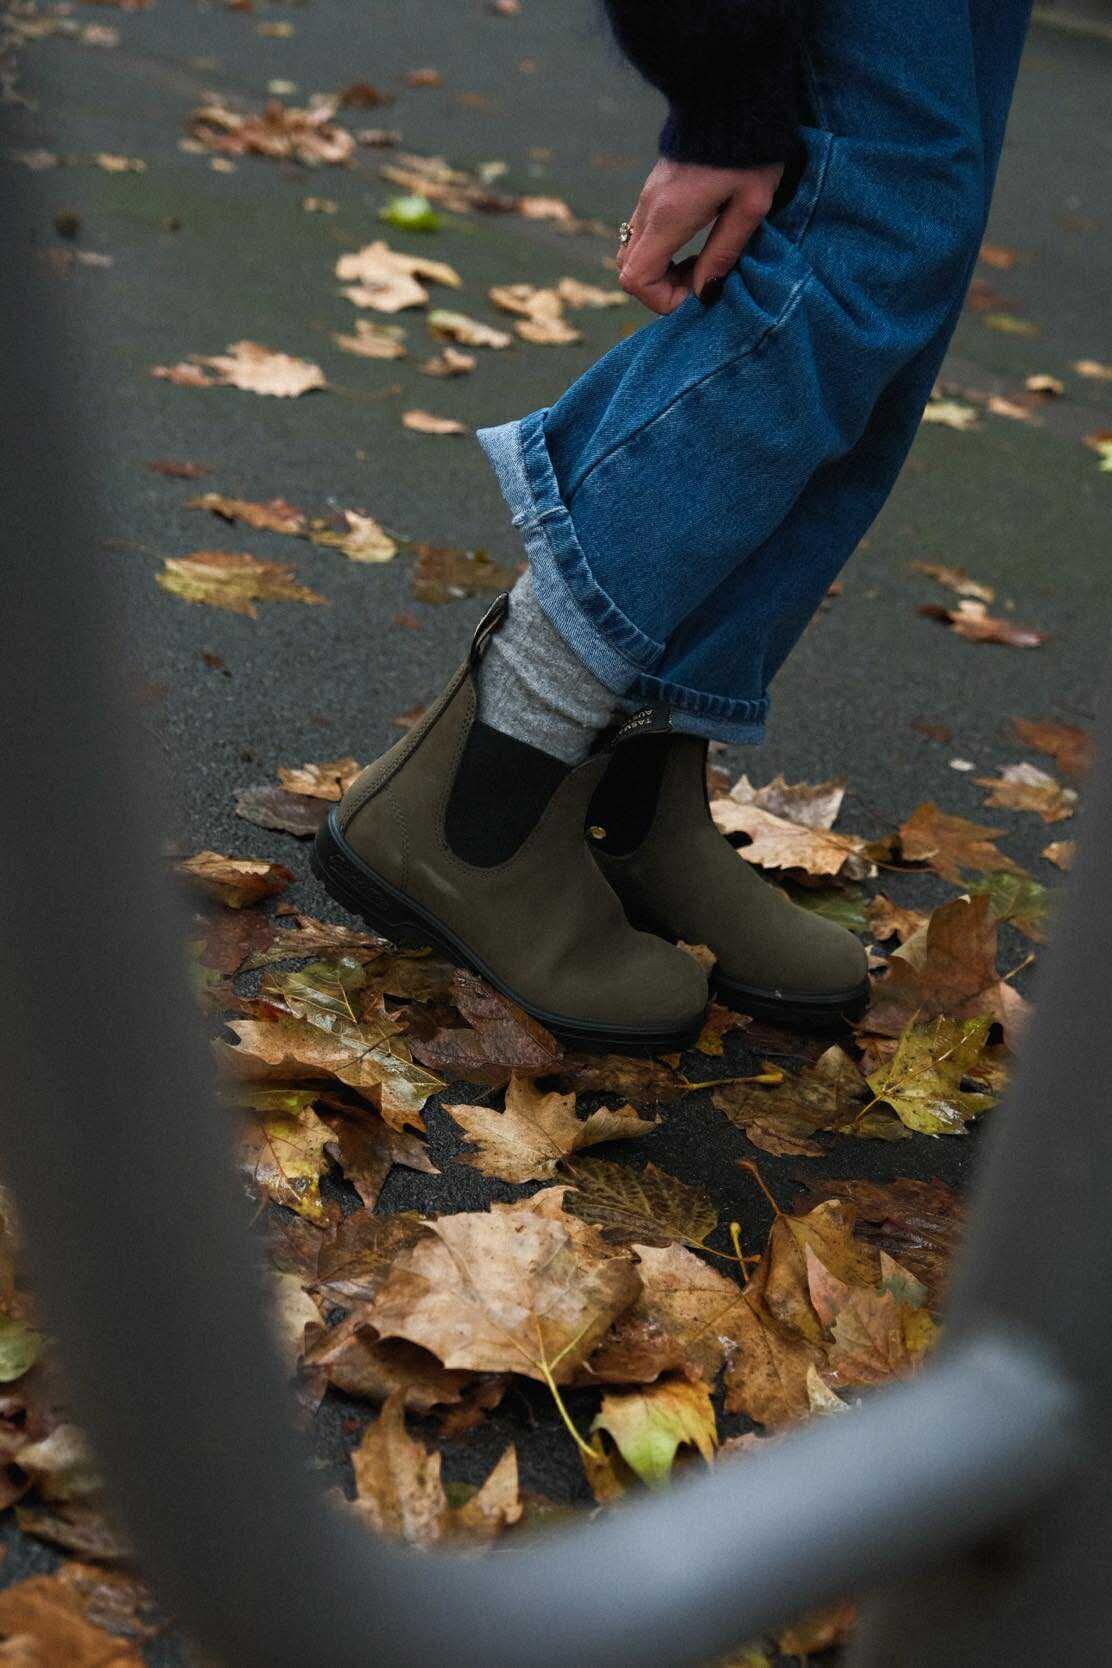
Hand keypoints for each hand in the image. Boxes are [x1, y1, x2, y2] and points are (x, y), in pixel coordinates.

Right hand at [617, 157, 783, 314]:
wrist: (734, 94)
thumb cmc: (751, 151)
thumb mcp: (751, 206)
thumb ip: (724, 253)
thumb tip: (704, 294)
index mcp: (668, 217)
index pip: (636, 279)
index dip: (664, 301)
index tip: (700, 294)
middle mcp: (649, 210)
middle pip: (629, 271)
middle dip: (662, 290)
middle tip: (702, 281)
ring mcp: (647, 198)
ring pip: (634, 254)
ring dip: (663, 271)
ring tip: (700, 264)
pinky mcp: (654, 190)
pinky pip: (644, 236)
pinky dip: (663, 252)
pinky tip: (695, 242)